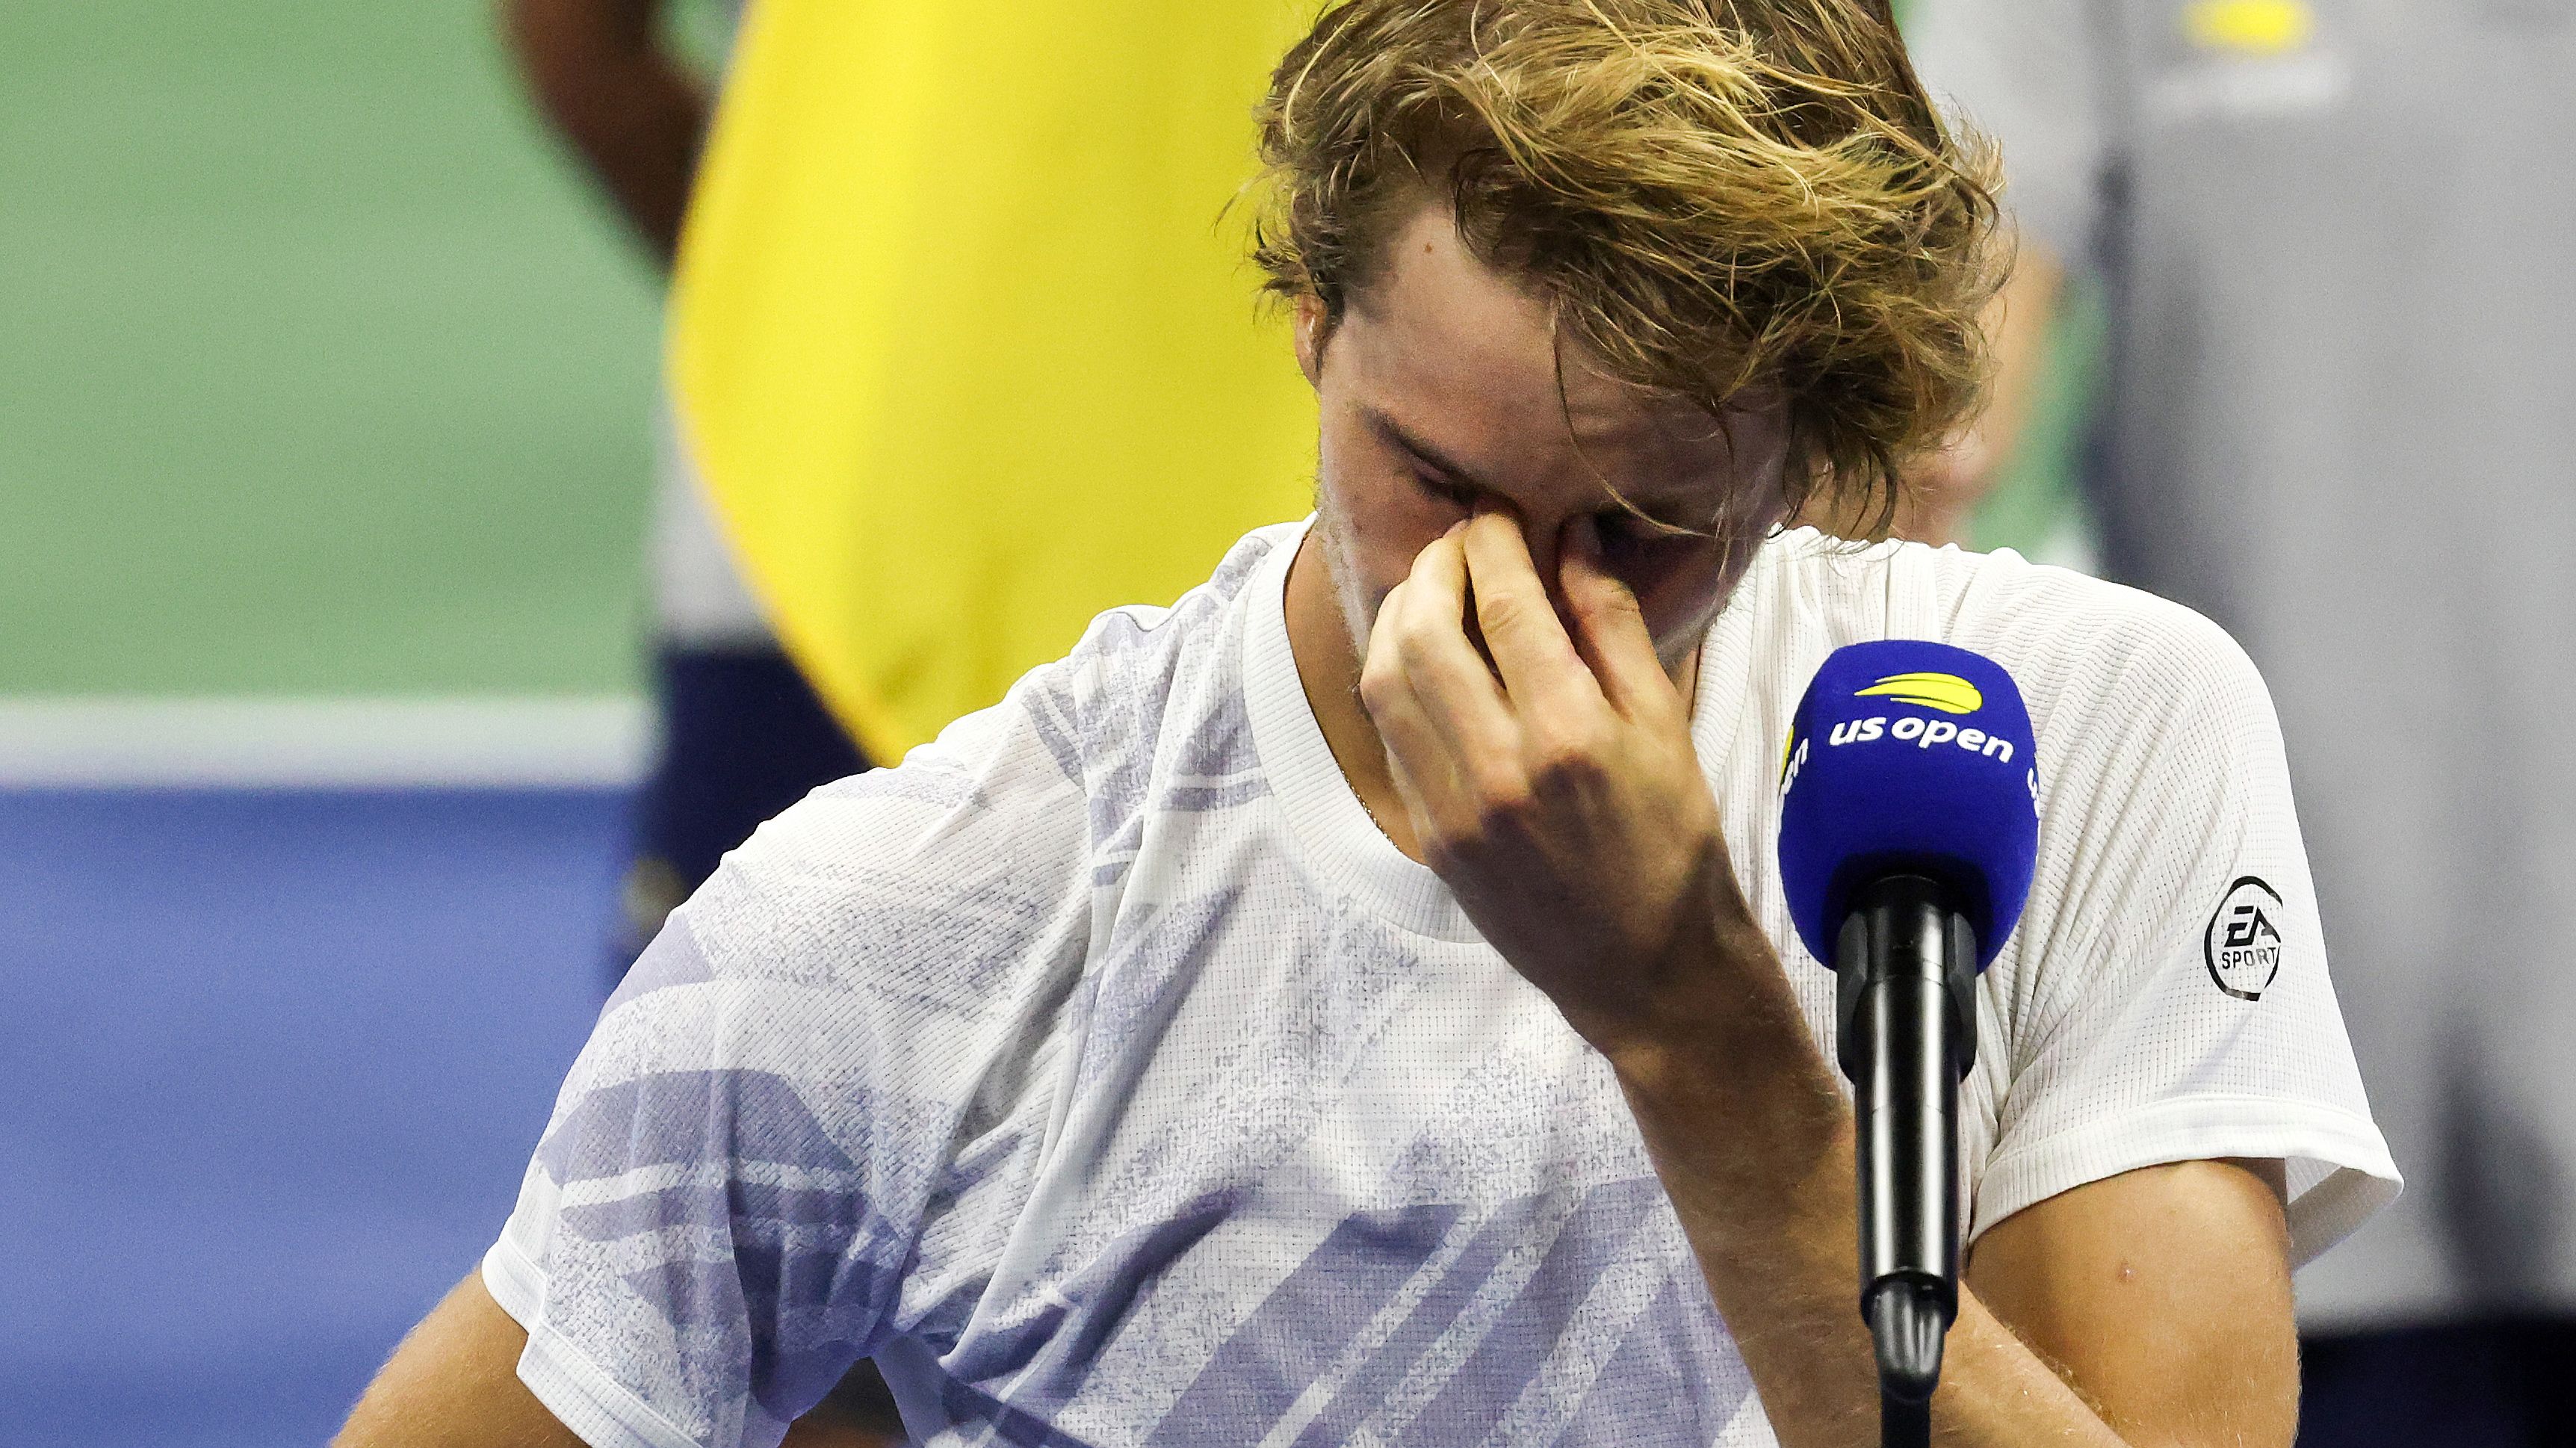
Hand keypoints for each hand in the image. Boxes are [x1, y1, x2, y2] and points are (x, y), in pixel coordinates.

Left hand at [1358, 511, 1764, 1055]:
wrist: (1645, 968)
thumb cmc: (1673, 842)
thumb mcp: (1664, 728)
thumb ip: (1613, 627)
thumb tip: (1574, 539)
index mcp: (1571, 734)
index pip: (1506, 605)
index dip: (1492, 541)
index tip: (1495, 513)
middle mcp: (1500, 769)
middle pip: (1425, 630)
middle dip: (1433, 566)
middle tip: (1458, 543)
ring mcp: (1454, 807)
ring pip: (1386, 680)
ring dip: (1398, 616)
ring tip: (1432, 589)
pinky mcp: (1431, 836)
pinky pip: (1389, 735)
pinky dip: (1393, 678)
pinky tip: (1420, 656)